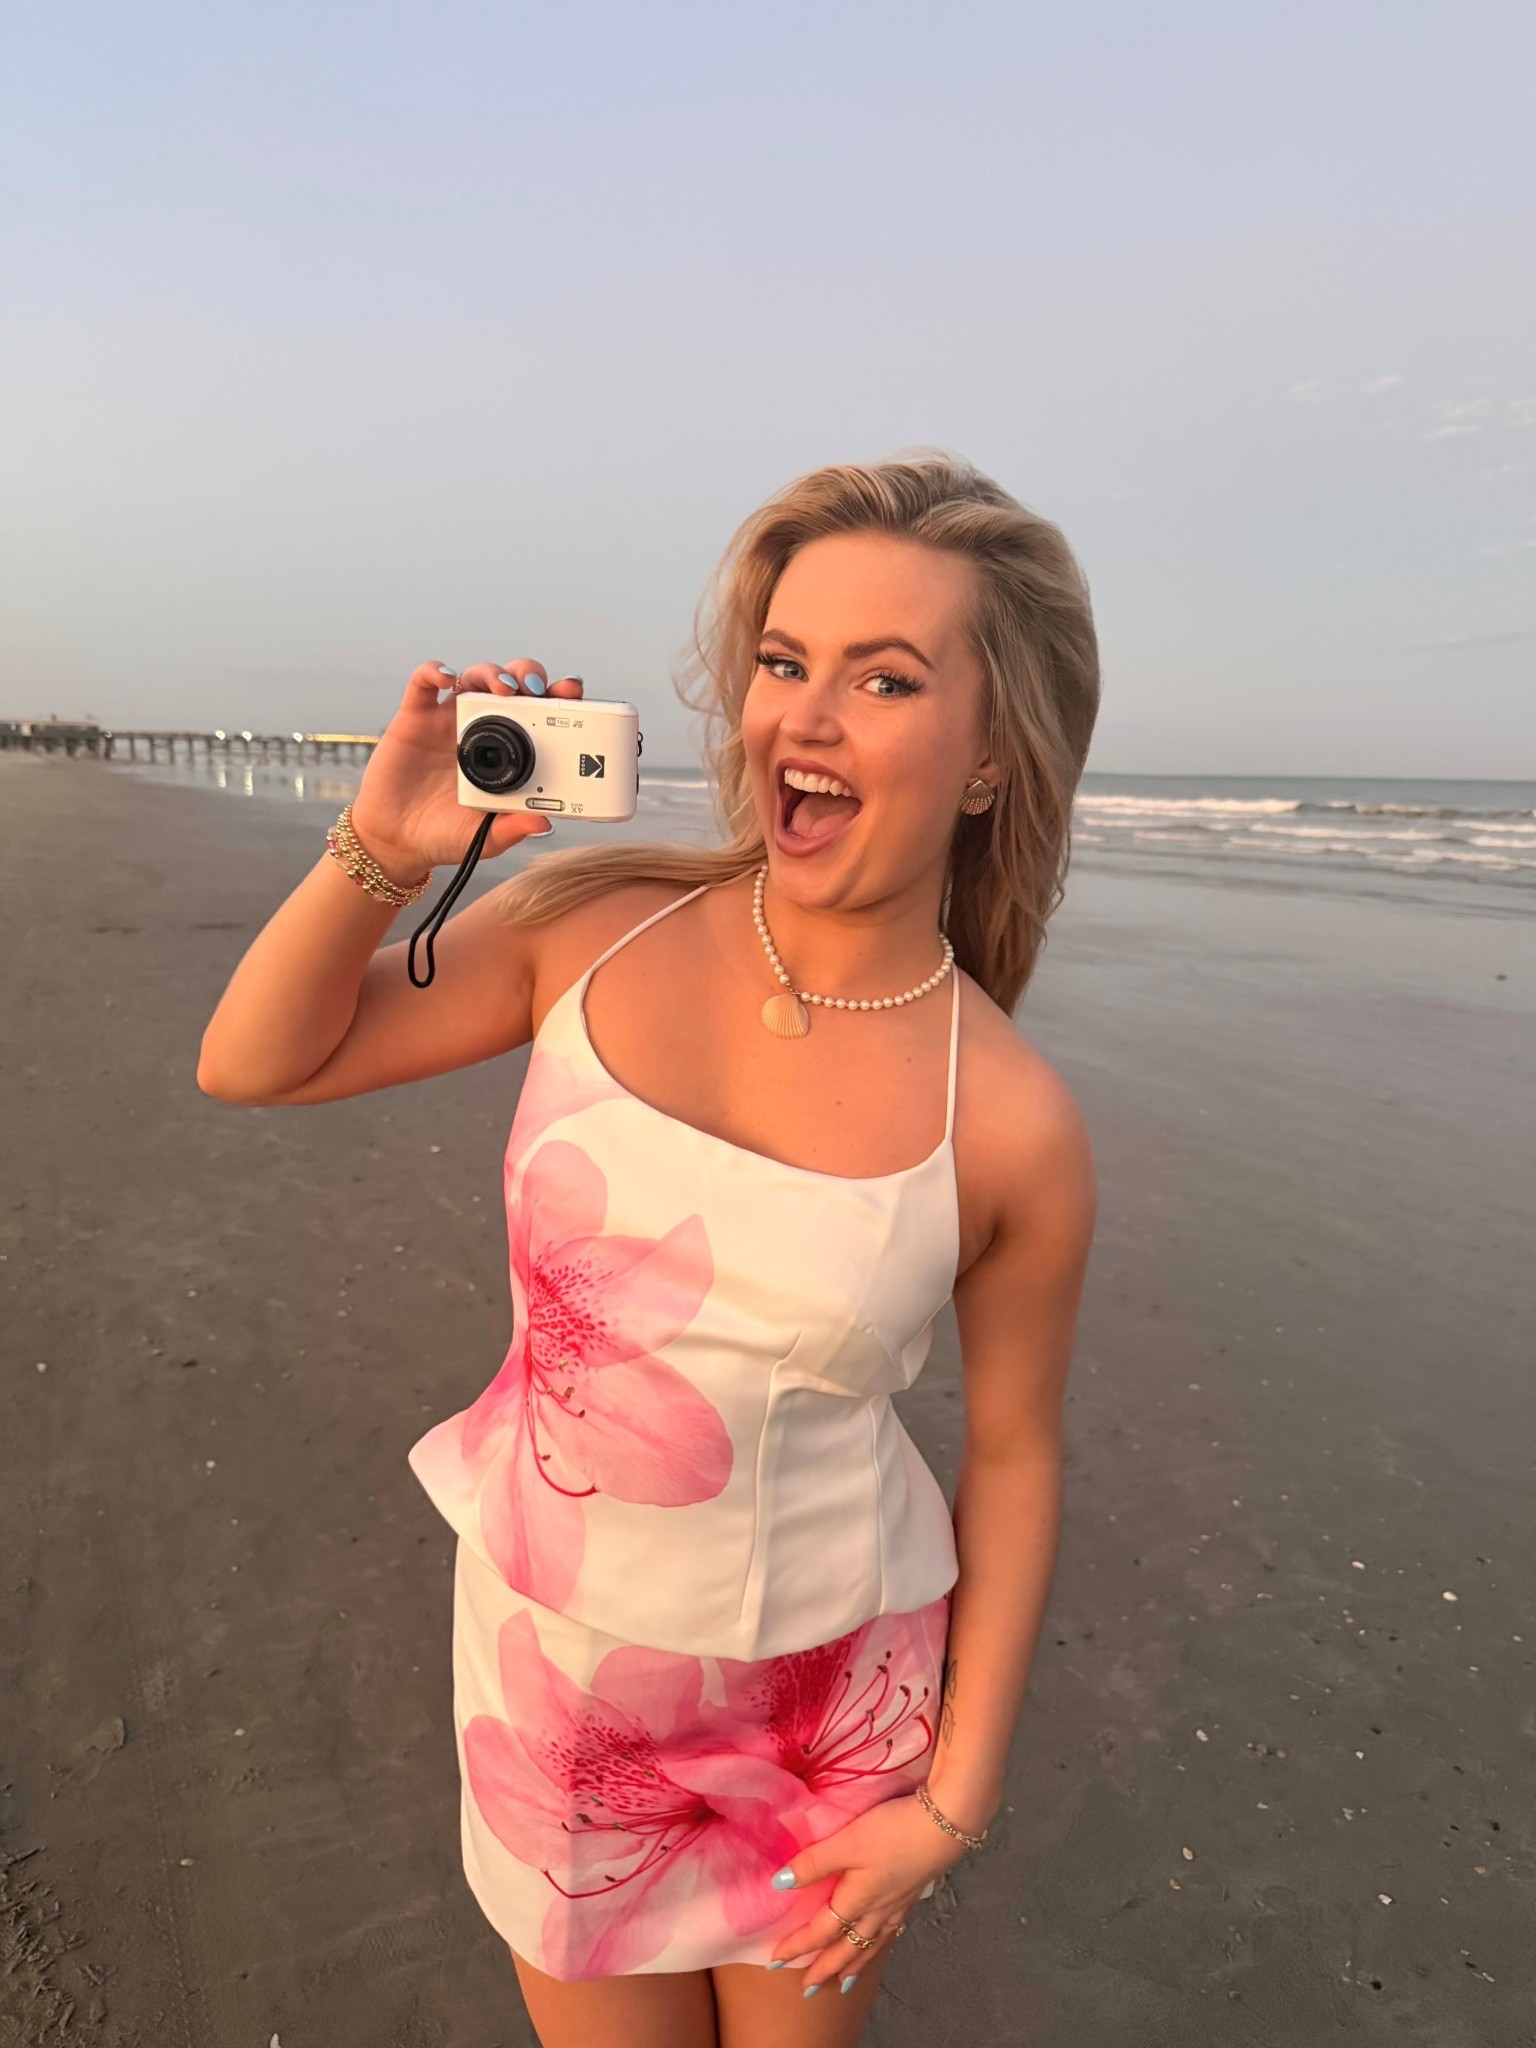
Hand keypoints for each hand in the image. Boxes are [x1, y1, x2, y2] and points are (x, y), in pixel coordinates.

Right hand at [347, 658, 584, 881]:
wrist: (397, 839)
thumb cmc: (446, 835)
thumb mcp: (486, 838)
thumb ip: (513, 829)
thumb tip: (545, 823)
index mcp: (508, 750)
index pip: (539, 714)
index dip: (557, 697)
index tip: (573, 692)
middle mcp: (482, 728)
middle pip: (511, 684)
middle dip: (528, 676)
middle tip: (539, 688)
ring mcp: (448, 719)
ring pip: (474, 677)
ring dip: (492, 673)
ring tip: (503, 688)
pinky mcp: (415, 717)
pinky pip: (423, 682)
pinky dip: (435, 671)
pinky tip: (447, 678)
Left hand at [768, 1794, 967, 1995]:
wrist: (944, 1825)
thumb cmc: (892, 1832)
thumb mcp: (847, 1842)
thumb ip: (814, 1862)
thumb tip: (778, 1884)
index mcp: (856, 1901)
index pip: (820, 1932)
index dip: (797, 1946)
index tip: (775, 1962)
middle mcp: (876, 1911)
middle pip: (847, 1948)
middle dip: (825, 1969)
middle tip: (809, 1989)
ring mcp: (897, 1905)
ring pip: (871, 1945)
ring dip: (854, 1964)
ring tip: (844, 1982)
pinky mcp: (912, 1894)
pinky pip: (890, 1932)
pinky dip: (879, 1945)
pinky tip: (882, 1940)